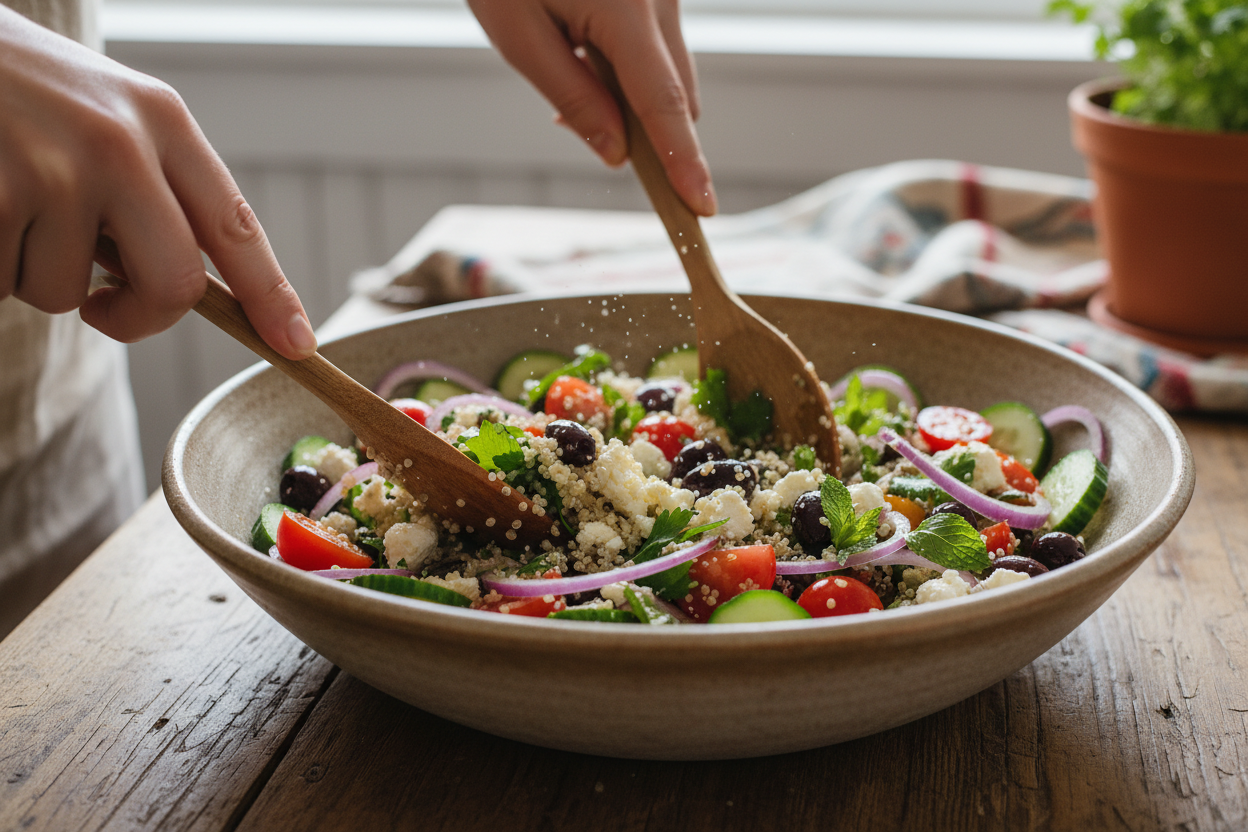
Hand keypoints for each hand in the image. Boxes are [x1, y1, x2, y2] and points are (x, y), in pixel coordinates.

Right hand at [0, 7, 315, 358]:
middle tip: (104, 308)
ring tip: (6, 201)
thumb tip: (176, 287)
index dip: (271, 294)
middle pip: (174, 285)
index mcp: (161, 119)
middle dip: (139, 318)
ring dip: (30, 272)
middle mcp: (121, 143)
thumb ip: (150, 186)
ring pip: (65, 294)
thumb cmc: (15, 83)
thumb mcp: (104, 110)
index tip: (295, 342)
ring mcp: (55, 169)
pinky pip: (3, 283)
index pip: (236, 226)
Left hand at [468, 0, 715, 215]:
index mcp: (626, 11)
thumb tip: (618, 154)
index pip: (663, 105)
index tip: (702, 208)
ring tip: (563, 56)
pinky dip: (630, 64)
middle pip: (678, 95)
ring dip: (633, 95)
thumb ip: (573, 95)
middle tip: (569, 118)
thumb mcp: (518, 33)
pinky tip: (578, 39)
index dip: (683, 162)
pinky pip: (659, 44)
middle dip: (644, 129)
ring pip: (671, 71)